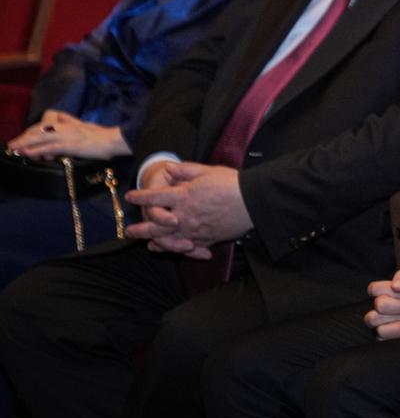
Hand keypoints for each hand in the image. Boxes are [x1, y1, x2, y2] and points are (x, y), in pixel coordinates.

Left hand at [6, 110, 129, 159]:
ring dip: (26, 143)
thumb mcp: (85, 128)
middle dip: (24, 137)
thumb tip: (59, 139)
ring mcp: (69, 135)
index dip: (33, 130)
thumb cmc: (103, 138)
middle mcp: (67, 127)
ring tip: (14, 149)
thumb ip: (71, 129)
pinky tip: (29, 153)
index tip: (23, 139)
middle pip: (40, 129)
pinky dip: (38, 149)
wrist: (117, 141)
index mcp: (70, 122)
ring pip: (43, 137)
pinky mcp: (73, 145)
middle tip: (12, 145)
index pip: (46, 123)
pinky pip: (52, 147)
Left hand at [125, 162, 251, 258]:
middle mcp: (185, 215)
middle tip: (128, 232)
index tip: (130, 197)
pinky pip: (189, 247)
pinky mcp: (207, 238)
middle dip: (141, 228)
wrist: (253, 201)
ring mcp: (195, 229)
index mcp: (183, 195)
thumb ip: (185, 170)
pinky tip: (173, 249)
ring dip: (155, 241)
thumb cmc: (231, 183)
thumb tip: (169, 168)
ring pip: (169, 239)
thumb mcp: (207, 170)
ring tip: (147, 244)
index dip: (140, 197)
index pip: (154, 197)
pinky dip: (178, 249)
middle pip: (156, 224)